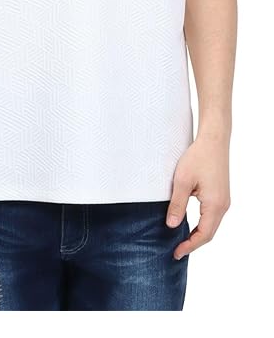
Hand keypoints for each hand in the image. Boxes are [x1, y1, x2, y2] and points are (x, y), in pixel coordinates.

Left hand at [166, 135, 230, 259]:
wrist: (214, 141)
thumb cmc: (198, 157)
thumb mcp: (182, 181)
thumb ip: (177, 204)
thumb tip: (171, 225)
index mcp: (215, 205)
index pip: (204, 235)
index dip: (189, 246)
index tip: (176, 253)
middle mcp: (223, 206)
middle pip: (209, 233)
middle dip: (193, 244)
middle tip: (176, 250)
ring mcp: (223, 200)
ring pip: (211, 225)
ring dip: (198, 235)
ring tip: (181, 240)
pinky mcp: (221, 195)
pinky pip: (212, 216)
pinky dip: (202, 225)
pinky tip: (190, 224)